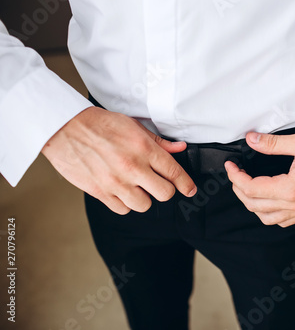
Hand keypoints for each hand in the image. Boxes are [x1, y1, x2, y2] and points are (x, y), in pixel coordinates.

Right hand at [42, 107, 196, 214]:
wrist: (65, 128)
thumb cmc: (100, 124)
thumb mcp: (133, 126)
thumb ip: (159, 142)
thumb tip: (180, 149)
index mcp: (143, 148)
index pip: (174, 173)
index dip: (186, 184)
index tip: (190, 190)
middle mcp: (132, 167)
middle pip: (164, 194)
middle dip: (165, 190)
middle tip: (158, 184)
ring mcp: (116, 182)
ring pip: (144, 205)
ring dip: (144, 198)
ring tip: (136, 186)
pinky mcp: (100, 192)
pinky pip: (122, 209)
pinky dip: (124, 203)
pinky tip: (121, 190)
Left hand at [225, 131, 294, 226]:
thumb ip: (273, 143)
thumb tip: (252, 140)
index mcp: (291, 189)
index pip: (251, 189)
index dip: (235, 177)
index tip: (231, 165)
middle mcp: (294, 205)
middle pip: (253, 205)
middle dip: (238, 189)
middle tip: (235, 173)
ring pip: (265, 217)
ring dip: (251, 203)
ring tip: (246, 187)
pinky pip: (280, 221)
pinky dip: (267, 213)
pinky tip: (266, 200)